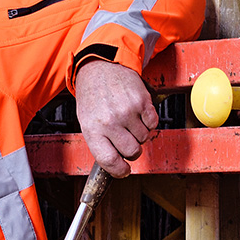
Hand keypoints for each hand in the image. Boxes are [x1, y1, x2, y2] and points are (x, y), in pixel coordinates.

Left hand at [74, 59, 158, 177]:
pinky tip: (136, 113)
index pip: (109, 160)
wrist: (100, 68)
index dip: (119, 170)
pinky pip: (153, 123)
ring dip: (139, 134)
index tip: (124, 171)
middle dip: (132, 151)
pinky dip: (148, 122)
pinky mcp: (142, 101)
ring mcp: (127, 111)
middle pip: (132, 151)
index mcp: (93, 129)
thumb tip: (115, 165)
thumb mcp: (87, 122)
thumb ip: (100, 143)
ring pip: (144, 138)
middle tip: (127, 141)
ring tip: (128, 121)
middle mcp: (110, 121)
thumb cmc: (93, 98)